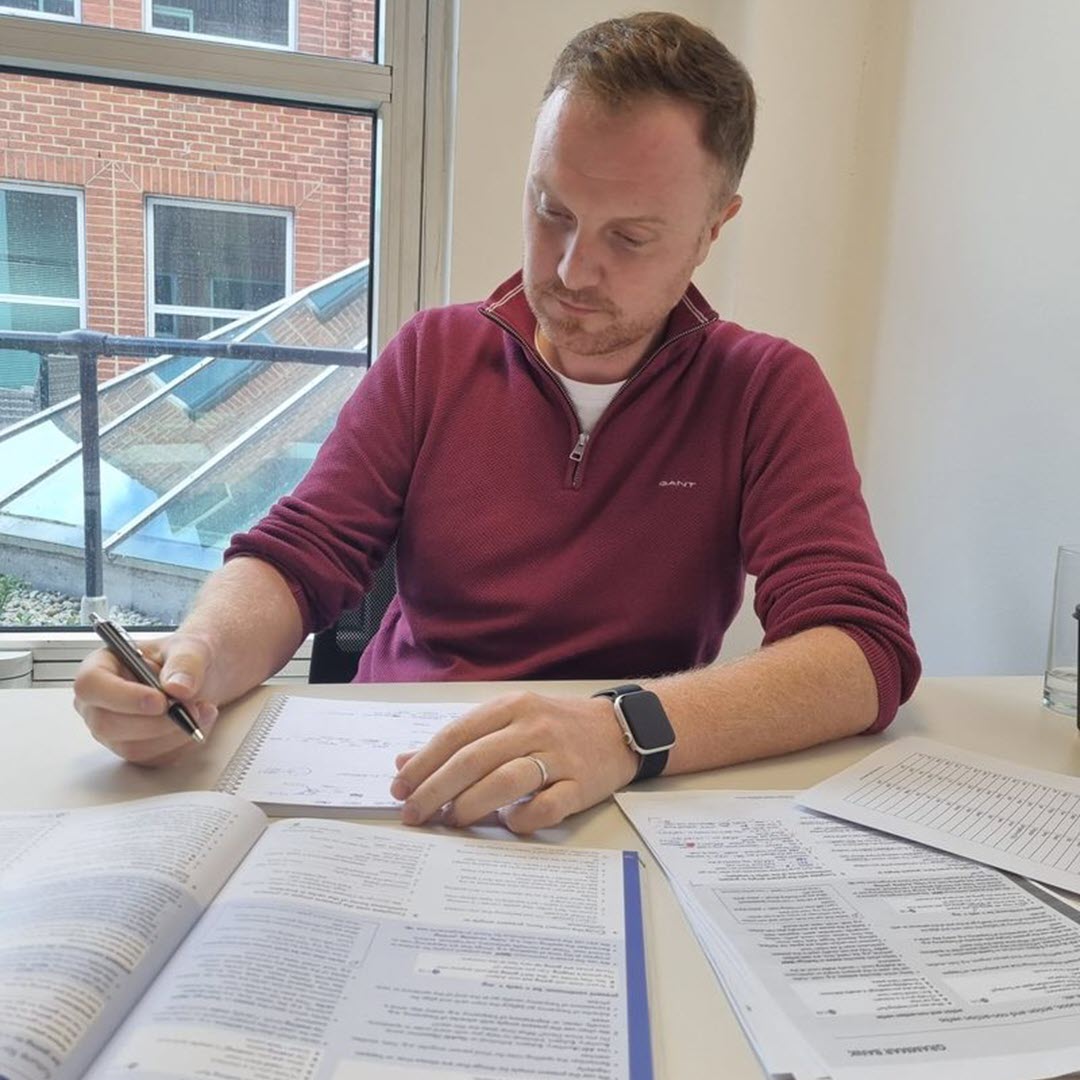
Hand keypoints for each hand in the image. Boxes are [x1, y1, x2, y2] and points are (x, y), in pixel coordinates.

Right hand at [73, 632, 218, 764]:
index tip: (160, 701)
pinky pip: (154, 758)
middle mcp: (100, 702)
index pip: (91, 685)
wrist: (203, 677)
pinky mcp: (136, 749)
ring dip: (175, 734)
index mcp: (101, 666)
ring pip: (133, 747)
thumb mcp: (192, 647)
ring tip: (203, 710)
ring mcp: (114, 730)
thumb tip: (177, 688)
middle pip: (107, 724)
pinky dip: (183, 744)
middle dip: (155, 722)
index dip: (123, 697)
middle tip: (191, 708)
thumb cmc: (187, 657)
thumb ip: (185, 663)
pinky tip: (199, 722)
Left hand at [389, 691, 638, 833]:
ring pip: (505, 781)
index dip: (423, 764)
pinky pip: (546, 807)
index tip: (399, 788)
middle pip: (473, 759)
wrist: (621, 730)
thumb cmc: (556, 727)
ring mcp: (559, 756)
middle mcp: (533, 727)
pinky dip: (520, 819)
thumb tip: (404, 762)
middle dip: (435, 790)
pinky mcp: (582, 785)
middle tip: (413, 814)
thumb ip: (460, 740)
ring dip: (470, 805)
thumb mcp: (508, 720)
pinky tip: (505, 825)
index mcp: (511, 706)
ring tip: (450, 821)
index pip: (456, 735)